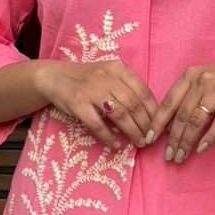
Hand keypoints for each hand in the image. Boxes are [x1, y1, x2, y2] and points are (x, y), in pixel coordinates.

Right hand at [38, 58, 157, 151]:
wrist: (54, 77)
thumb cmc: (87, 79)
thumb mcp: (109, 76)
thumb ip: (127, 89)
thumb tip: (150, 115)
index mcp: (118, 68)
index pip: (142, 90)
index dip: (153, 110)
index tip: (159, 125)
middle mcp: (106, 76)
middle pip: (133, 103)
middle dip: (145, 124)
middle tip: (150, 138)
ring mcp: (91, 90)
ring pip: (119, 113)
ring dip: (131, 131)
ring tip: (138, 142)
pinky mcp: (77, 103)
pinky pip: (97, 124)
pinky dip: (107, 136)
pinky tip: (115, 145)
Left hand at [155, 54, 214, 162]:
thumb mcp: (205, 80)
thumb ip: (188, 97)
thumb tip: (169, 125)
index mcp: (190, 75)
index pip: (168, 102)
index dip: (157, 122)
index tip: (149, 139)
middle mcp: (202, 81)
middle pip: (181, 115)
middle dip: (172, 139)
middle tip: (168, 156)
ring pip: (196, 121)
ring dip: (186, 142)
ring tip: (181, 157)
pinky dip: (208, 138)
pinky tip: (200, 149)